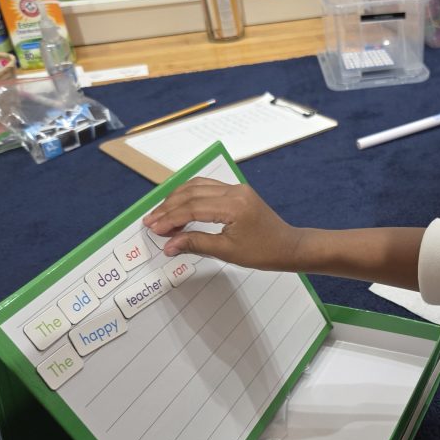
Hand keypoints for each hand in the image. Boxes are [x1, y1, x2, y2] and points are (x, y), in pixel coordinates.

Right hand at [143, 177, 300, 270]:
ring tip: (161, 213)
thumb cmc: (262, 253)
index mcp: (233, 206)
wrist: (288, 247)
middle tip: (151, 221)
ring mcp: (236, 189)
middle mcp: (234, 192)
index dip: (170, 218)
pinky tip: (179, 204)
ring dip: (177, 198)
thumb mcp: (227, 252)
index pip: (193, 208)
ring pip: (198, 186)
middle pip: (192, 193)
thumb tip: (169, 244)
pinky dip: (190, 195)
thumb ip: (195, 244)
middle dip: (168, 207)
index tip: (154, 228)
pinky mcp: (238, 192)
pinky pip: (208, 187)